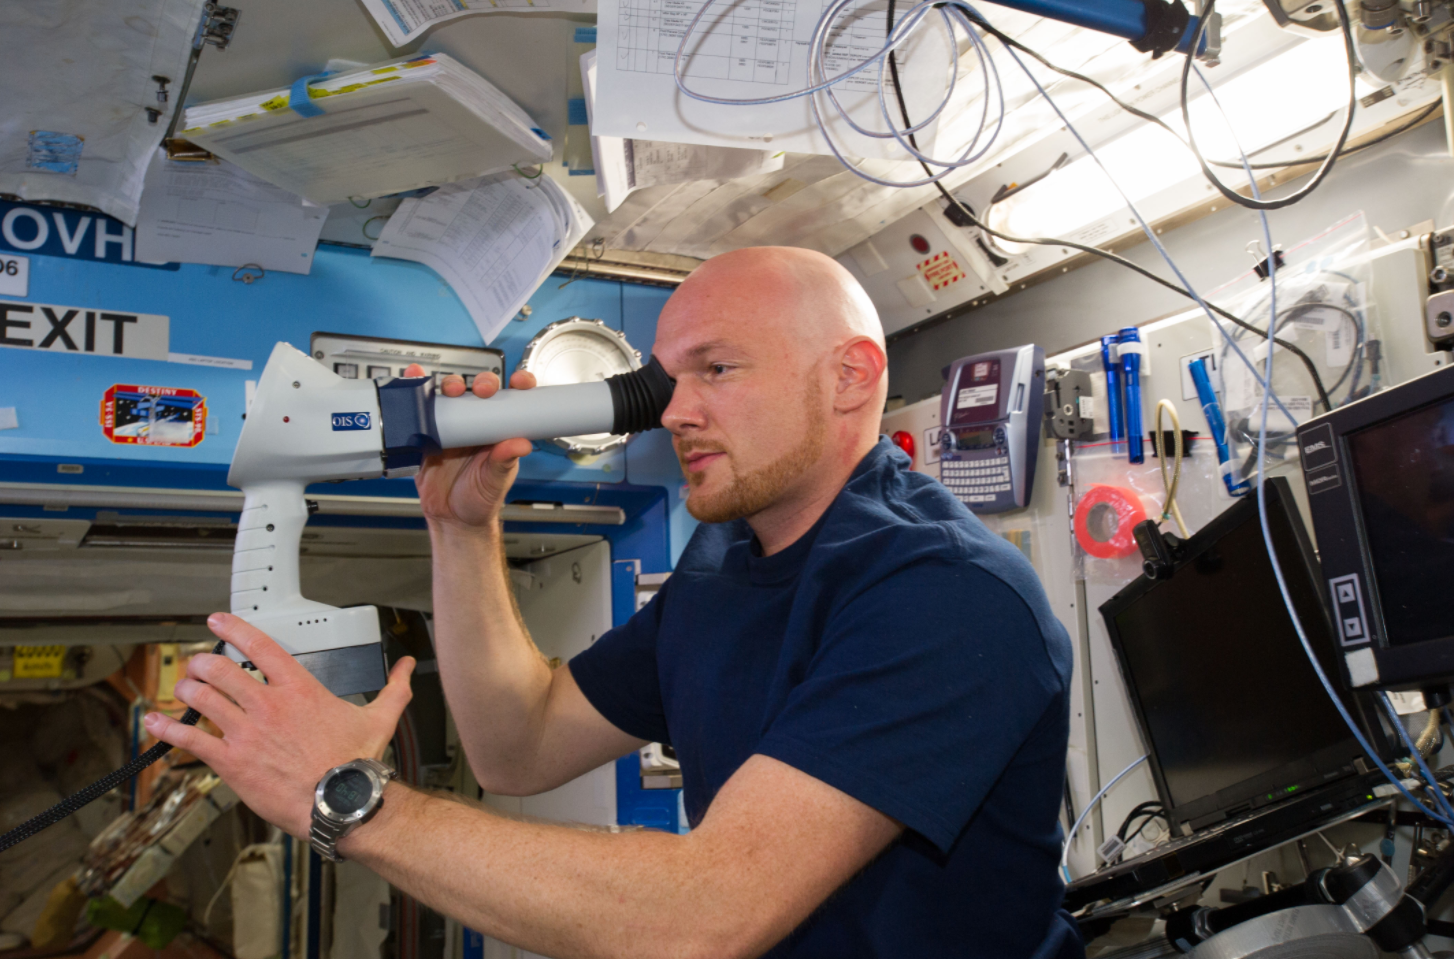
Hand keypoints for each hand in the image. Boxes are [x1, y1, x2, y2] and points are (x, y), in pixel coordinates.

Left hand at [144, 613, 414, 837]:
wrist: (343, 802)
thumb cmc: (358, 764)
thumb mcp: (382, 718)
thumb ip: (394, 687)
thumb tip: (407, 667)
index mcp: (300, 689)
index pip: (260, 645)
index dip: (234, 628)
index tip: (218, 621)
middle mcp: (268, 705)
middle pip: (220, 669)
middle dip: (202, 662)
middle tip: (197, 663)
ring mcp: (246, 732)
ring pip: (201, 699)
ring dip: (186, 690)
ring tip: (182, 688)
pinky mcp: (232, 761)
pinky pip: (190, 740)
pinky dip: (167, 729)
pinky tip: (155, 723)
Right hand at [403, 363, 537, 529]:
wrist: (452, 520)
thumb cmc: (480, 501)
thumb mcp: (496, 481)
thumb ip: (505, 462)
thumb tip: (520, 444)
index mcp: (498, 432)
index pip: (512, 402)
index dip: (518, 386)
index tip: (520, 383)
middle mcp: (476, 425)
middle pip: (480, 392)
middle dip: (482, 383)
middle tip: (481, 390)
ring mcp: (451, 427)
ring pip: (451, 396)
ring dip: (450, 385)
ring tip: (450, 389)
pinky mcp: (427, 434)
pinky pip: (421, 411)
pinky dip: (415, 391)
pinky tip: (414, 377)